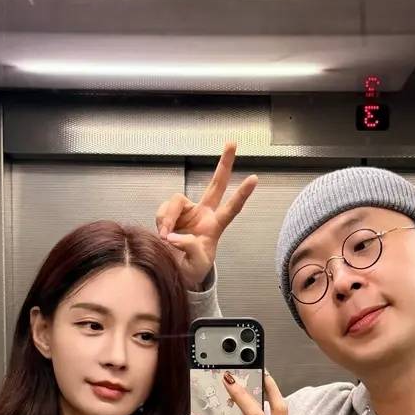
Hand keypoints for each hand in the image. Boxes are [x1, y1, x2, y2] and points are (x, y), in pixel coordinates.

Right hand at [155, 142, 257, 288]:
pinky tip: (162, 235)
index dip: (242, 194)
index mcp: (214, 227)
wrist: (175, 271)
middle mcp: (203, 214)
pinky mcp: (170, 214)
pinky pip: (162, 211)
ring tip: (165, 237)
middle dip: (224, 163)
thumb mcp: (195, 266)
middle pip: (216, 184)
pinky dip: (160, 221)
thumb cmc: (191, 270)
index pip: (231, 209)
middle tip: (232, 143)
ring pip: (176, 201)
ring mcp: (187, 212)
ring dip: (168, 217)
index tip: (254, 179)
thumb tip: (175, 236)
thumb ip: (189, 249)